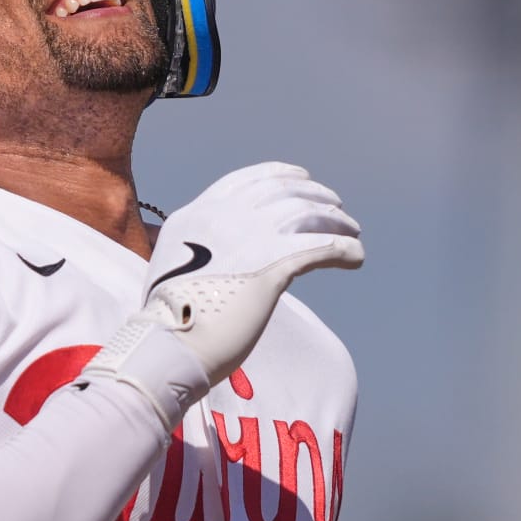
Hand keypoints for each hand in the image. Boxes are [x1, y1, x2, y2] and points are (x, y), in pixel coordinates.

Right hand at [83, 163, 363, 427]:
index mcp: (197, 214)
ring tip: (352, 232)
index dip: (281, 174)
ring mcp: (248, 239)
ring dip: (336, 220)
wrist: (165, 346)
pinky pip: (321, 248)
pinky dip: (343, 249)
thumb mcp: (171, 266)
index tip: (303, 177)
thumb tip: (209, 256)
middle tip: (336, 207)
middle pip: (283, 191)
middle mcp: (223, 218)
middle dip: (316, 194)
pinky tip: (355, 257)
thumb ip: (195, 250)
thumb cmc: (167, 320)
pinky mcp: (272, 267)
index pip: (248, 179)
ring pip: (307, 214)